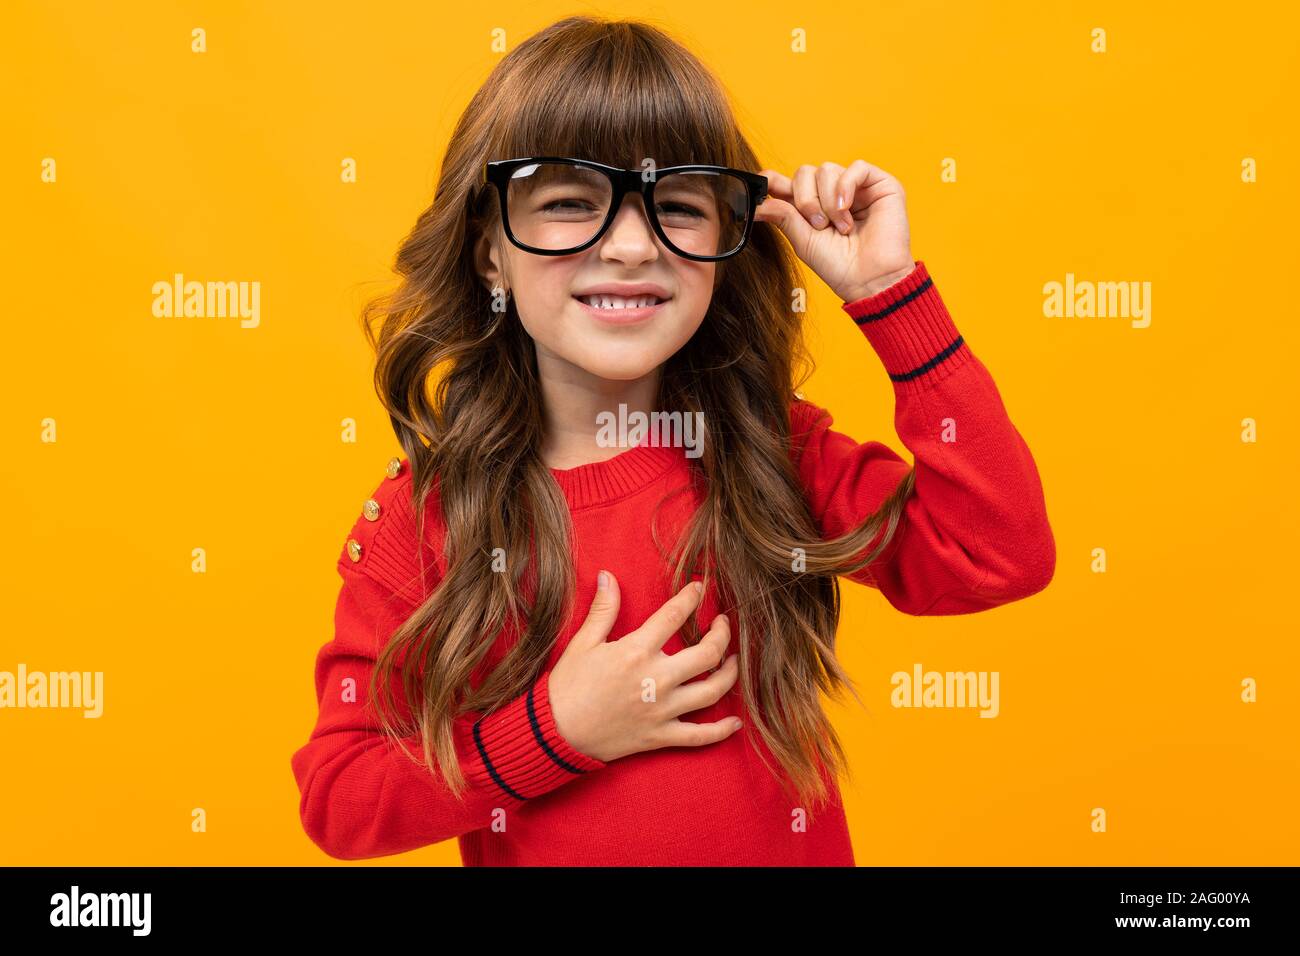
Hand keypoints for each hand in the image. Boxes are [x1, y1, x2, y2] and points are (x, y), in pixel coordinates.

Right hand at [547, 572, 742, 762]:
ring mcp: (662, 710)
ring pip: (712, 691)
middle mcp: (656, 679)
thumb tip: (608, 576)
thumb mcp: (583, 642)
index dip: (691, 597)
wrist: (555, 733)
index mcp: (637, 651)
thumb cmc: (567, 686)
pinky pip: (700, 736)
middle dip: (722, 634)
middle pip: (707, 653)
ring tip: (733, 661)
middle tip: (723, 624)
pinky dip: (721, 730)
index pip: (675, 615)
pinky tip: (735, 721)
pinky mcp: (661, 736)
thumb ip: (603, 609)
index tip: (699, 588)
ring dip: (729, 674)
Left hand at [755, 160, 914, 301]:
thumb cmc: (839, 266)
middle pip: (804, 172)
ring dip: (828, 202)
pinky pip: (856, 167)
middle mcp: (831, 193)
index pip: (787, 181)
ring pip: (827, 169)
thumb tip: (756, 203)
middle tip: (819, 226)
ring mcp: (856, 187)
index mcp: (811, 206)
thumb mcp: (803, 240)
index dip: (772, 181)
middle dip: (806, 200)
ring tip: (842, 227)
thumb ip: (782, 215)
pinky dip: (846, 187)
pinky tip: (847, 209)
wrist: (870, 280)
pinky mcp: (880, 185)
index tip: (761, 190)